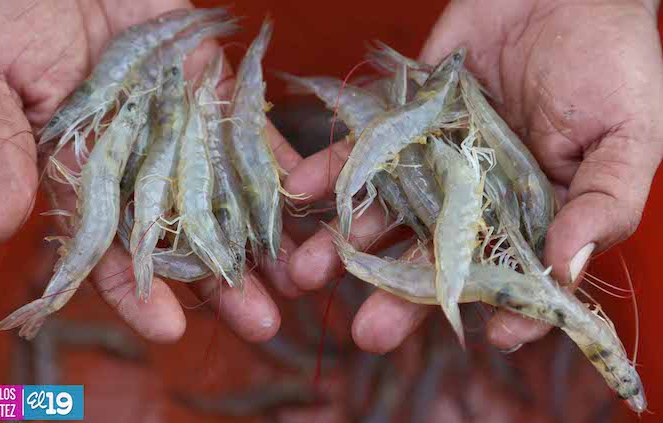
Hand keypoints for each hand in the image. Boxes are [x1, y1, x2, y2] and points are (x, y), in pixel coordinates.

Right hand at [0, 0, 302, 342]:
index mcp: (80, 176)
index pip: (109, 250)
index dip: (137, 292)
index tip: (169, 331)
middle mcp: (138, 164)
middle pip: (185, 236)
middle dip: (223, 282)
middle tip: (263, 324)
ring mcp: (180, 130)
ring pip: (228, 196)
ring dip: (264, 239)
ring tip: (301, 279)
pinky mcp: (212, 91)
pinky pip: (249, 135)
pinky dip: (277, 168)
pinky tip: (306, 204)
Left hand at [284, 0, 662, 351]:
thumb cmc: (610, 64)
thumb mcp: (626, 134)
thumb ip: (603, 202)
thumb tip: (566, 270)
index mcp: (535, 215)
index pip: (517, 278)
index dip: (507, 309)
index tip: (488, 337)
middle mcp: (477, 201)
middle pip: (437, 258)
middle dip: (400, 296)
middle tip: (369, 335)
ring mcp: (435, 164)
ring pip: (388, 214)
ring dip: (347, 245)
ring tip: (307, 273)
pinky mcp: (404, 124)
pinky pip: (364, 152)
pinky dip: (332, 170)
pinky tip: (303, 192)